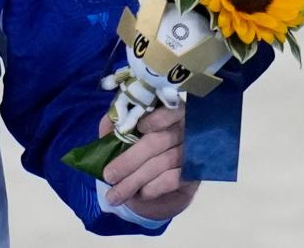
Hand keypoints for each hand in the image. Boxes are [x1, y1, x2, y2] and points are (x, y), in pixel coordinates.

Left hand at [99, 105, 199, 220]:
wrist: (160, 182)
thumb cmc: (140, 148)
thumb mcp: (127, 134)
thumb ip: (118, 125)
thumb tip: (110, 121)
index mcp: (169, 112)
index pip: (170, 110)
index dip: (158, 118)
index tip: (141, 127)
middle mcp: (185, 129)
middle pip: (157, 142)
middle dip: (129, 161)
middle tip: (108, 176)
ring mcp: (193, 152)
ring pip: (163, 163)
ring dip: (136, 179)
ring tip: (115, 194)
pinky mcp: (195, 173)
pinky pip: (174, 179)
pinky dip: (154, 187)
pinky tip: (140, 194)